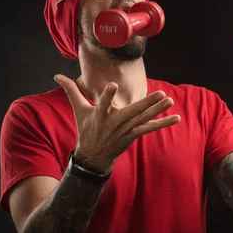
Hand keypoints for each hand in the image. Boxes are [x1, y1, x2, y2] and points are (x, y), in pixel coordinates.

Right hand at [54, 74, 180, 171]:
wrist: (93, 157)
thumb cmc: (86, 129)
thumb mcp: (78, 110)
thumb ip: (71, 90)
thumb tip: (56, 75)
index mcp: (100, 115)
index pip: (103, 103)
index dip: (108, 96)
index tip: (112, 85)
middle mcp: (114, 123)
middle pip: (132, 112)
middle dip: (147, 103)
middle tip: (160, 93)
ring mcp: (126, 130)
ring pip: (144, 119)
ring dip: (158, 111)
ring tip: (170, 100)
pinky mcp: (133, 135)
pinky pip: (150, 129)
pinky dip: (163, 124)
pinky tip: (176, 118)